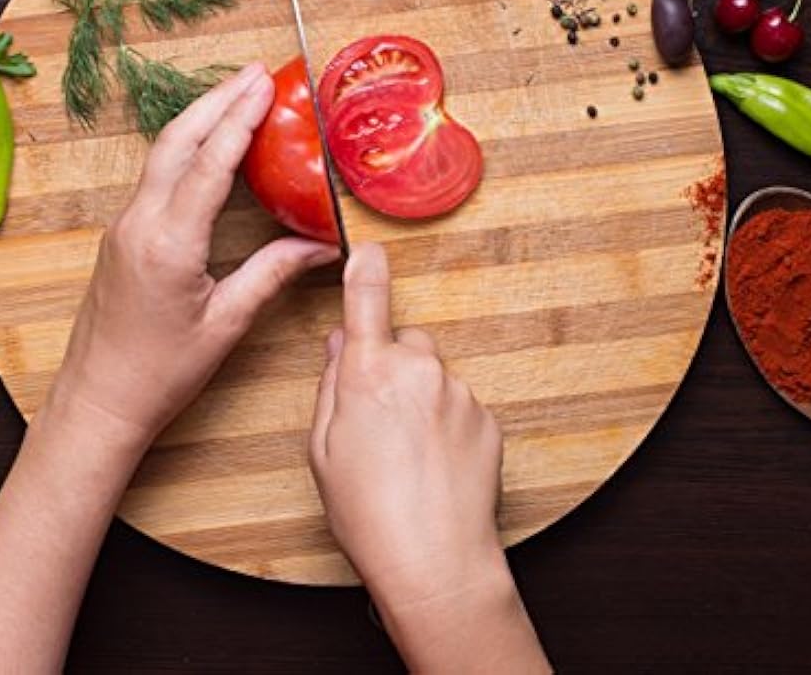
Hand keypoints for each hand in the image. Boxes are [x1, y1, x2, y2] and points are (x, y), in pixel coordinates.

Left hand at [54, 62, 339, 452]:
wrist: (97, 399)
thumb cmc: (159, 373)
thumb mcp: (226, 323)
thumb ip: (273, 273)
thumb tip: (322, 246)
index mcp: (168, 243)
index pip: (208, 164)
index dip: (239, 118)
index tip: (266, 85)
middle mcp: (139, 223)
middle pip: (177, 140)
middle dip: (218, 99)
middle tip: (256, 72)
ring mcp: (124, 225)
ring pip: (162, 153)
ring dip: (200, 118)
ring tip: (237, 93)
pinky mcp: (122, 234)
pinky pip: (156, 175)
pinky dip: (186, 147)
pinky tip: (210, 144)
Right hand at [310, 244, 549, 673]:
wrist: (434, 562)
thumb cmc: (369, 514)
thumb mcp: (323, 450)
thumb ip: (331, 386)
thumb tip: (341, 346)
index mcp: (368, 373)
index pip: (366, 300)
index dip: (365, 268)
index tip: (367, 248)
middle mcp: (417, 370)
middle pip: (405, 344)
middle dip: (393, 367)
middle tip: (379, 420)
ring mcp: (457, 392)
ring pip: (433, 377)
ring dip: (422, 399)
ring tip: (410, 456)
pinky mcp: (487, 416)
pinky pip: (460, 404)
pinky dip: (448, 424)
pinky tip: (436, 464)